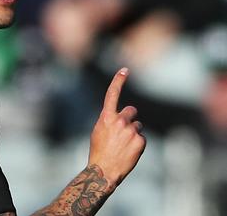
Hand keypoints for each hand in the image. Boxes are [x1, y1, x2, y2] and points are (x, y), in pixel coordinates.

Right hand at [88, 68, 145, 188]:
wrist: (104, 170)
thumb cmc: (99, 151)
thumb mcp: (98, 131)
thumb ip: (109, 120)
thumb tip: (119, 117)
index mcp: (106, 117)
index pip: (112, 94)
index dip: (118, 80)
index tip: (125, 70)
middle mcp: (119, 121)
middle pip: (132, 111)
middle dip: (130, 118)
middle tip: (123, 131)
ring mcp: (131, 131)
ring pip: (138, 126)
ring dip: (133, 133)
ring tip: (123, 146)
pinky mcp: (140, 141)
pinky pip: (142, 138)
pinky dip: (137, 144)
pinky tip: (128, 152)